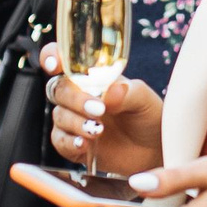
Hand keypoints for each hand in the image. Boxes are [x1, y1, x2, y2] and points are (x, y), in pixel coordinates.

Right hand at [41, 44, 163, 178]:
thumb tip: (111, 92)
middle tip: (98, 110)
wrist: (155, 149)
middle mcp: (78, 96)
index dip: (52, 57)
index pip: (64, 61)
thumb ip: (127, 93)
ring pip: (59, 116)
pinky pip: (60, 142)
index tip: (55, 64)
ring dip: (76, 122)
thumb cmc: (148, 116)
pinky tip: (84, 144)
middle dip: (75, 99)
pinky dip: (70, 142)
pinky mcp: (73, 145)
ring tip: (98, 130)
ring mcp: (74, 121)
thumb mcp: (144, 100)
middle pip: (58, 90)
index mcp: (91, 77)